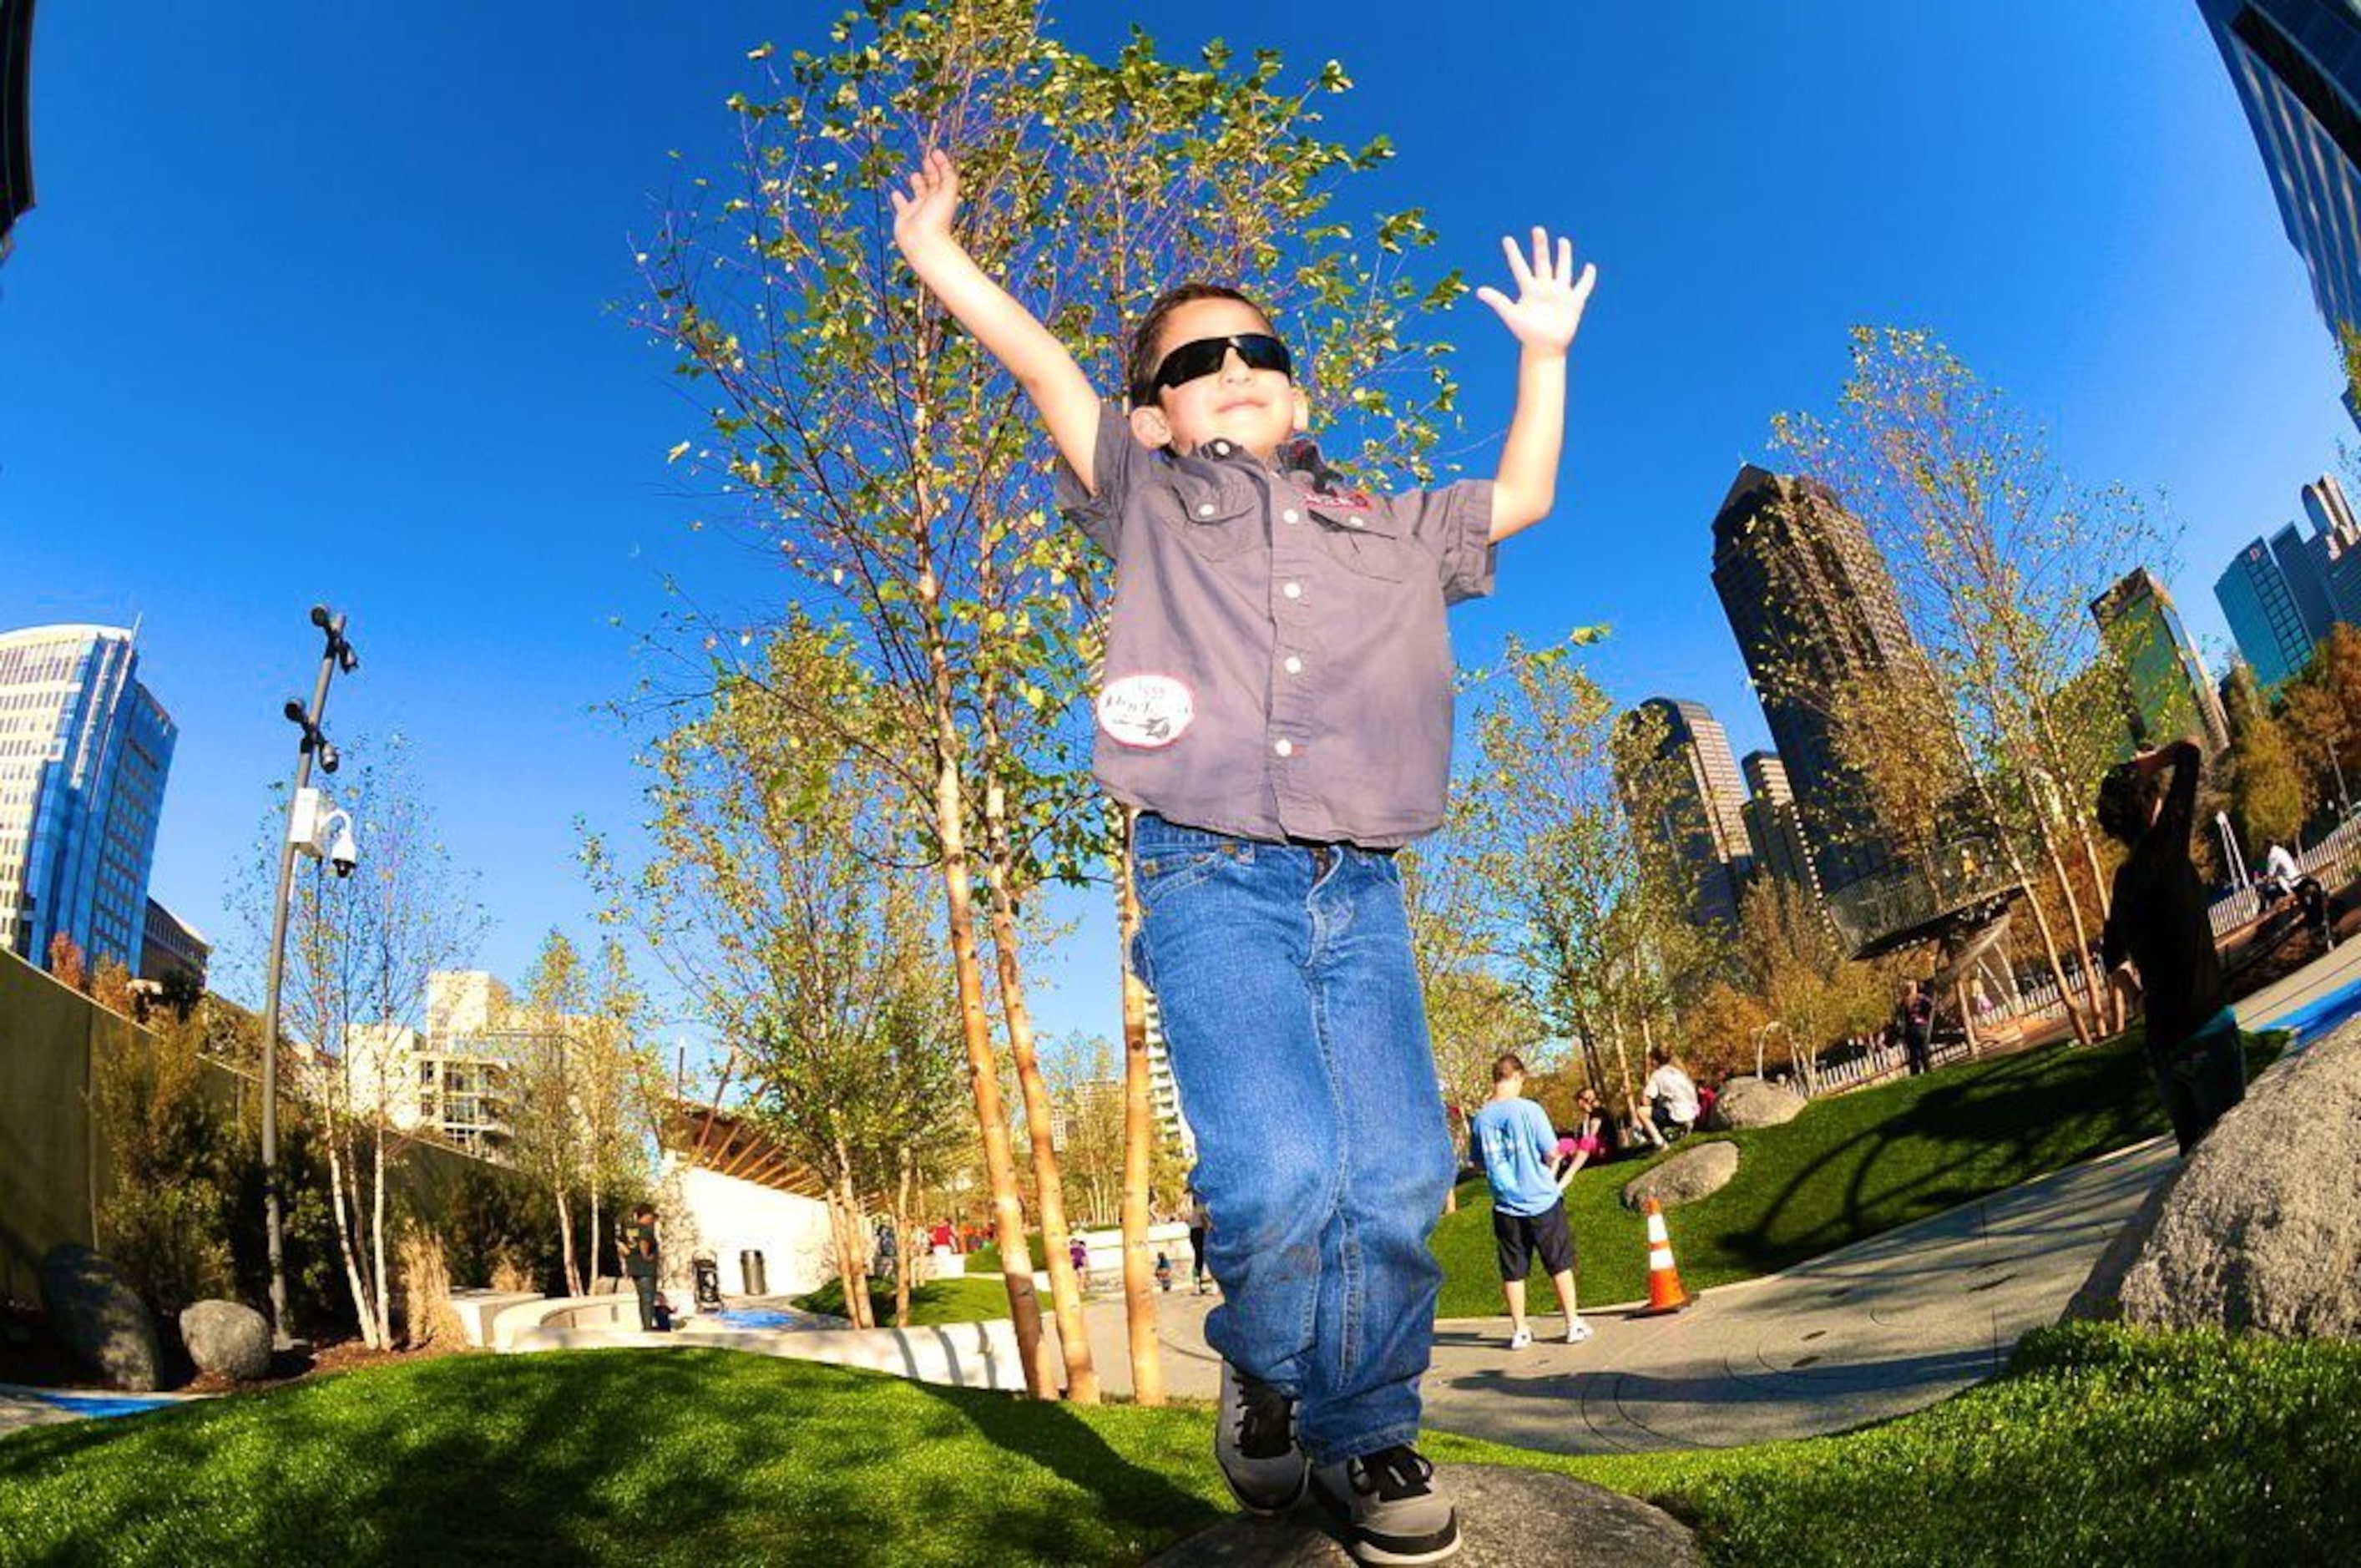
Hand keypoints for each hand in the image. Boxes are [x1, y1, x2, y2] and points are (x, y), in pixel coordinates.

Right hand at [890, 148, 961, 257]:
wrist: (923, 243)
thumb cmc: (937, 219)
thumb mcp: (948, 193)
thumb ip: (949, 176)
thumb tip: (943, 161)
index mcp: (943, 196)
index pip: (944, 176)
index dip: (941, 164)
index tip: (935, 152)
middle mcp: (932, 202)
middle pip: (932, 183)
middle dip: (930, 171)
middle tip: (926, 159)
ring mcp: (918, 210)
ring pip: (918, 193)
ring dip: (917, 184)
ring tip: (914, 175)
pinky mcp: (904, 217)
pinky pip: (901, 205)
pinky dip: (898, 199)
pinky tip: (896, 193)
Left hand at [1474, 227, 1595, 354]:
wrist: (1545, 348)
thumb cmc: (1527, 333)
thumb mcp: (1511, 315)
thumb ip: (1497, 301)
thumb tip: (1477, 291)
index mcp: (1528, 290)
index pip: (1519, 267)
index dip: (1513, 254)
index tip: (1506, 239)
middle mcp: (1544, 288)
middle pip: (1542, 262)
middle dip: (1540, 246)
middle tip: (1537, 230)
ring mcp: (1560, 293)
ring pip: (1562, 269)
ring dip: (1564, 255)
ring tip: (1562, 241)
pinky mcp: (1574, 301)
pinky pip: (1583, 287)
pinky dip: (1588, 278)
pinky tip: (1590, 267)